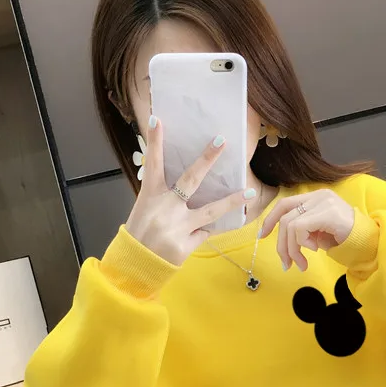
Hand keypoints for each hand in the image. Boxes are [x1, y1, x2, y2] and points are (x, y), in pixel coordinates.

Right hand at [125, 118, 255, 265]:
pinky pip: (204, 233)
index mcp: (150, 196)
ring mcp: (177, 228)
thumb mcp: (144, 209)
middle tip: (221, 141)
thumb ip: (163, 197)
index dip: (155, 142)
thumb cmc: (140, 235)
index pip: (153, 164)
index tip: (158, 119)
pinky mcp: (186, 246)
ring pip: (210, 212)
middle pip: (190, 180)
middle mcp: (165, 209)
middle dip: (206, 159)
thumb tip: (187, 185)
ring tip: (250, 193)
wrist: (135, 267)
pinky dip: (203, 231)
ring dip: (232, 201)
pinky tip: (197, 231)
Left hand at [258, 190, 354, 271]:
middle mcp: (318, 196)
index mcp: (315, 198)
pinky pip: (300, 228)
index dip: (270, 219)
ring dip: (292, 249)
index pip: (285, 203)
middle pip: (285, 218)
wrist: (368, 240)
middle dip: (282, 245)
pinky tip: (314, 250)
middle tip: (287, 264)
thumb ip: (302, 231)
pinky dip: (303, 243)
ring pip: (290, 226)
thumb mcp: (318, 233)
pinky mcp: (326, 212)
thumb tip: (284, 244)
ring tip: (301, 263)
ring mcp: (323, 202)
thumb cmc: (344, 238)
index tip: (263, 236)